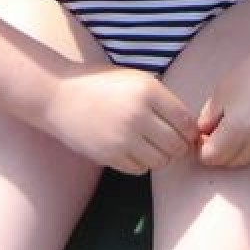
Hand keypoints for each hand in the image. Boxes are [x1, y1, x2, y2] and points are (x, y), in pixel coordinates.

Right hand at [43, 67, 198, 173]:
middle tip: (169, 141)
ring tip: (150, 145)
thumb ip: (164, 100)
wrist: (58, 95)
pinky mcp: (109, 155)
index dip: (190, 131)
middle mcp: (138, 115)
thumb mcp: (136, 79)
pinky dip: (141, 163)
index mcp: (148, 91)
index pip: (187, 122)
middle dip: (178, 146)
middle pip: (177, 145)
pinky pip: (140, 169)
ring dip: (160, 156)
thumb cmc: (101, 85)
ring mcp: (123, 137)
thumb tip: (192, 128)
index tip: (184, 131)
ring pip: (161, 161)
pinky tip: (133, 150)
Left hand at [196, 53, 249, 168]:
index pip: (210, 157)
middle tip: (219, 129)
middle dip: (219, 150)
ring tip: (240, 124)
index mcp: (237, 130)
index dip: (202, 148)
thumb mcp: (222, 91)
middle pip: (229, 162)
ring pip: (247, 159)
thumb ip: (208, 118)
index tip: (204, 134)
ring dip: (238, 149)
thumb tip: (203, 134)